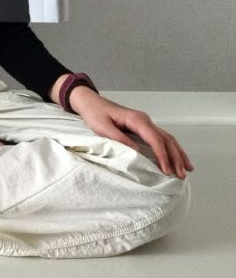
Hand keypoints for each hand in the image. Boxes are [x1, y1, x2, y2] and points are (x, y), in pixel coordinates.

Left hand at [69, 87, 193, 178]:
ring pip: (167, 138)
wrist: (91, 102)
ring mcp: (145, 123)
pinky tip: (176, 158)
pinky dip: (171, 148)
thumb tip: (138, 152)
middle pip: (166, 139)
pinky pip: (161, 138)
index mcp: (137, 120)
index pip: (155, 139)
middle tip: (182, 175)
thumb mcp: (103, 128)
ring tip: (186, 169)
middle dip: (175, 157)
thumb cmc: (95, 114)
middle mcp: (144, 120)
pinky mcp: (142, 127)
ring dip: (177, 154)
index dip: (162, 156)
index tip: (167, 171)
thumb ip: (120, 139)